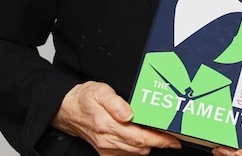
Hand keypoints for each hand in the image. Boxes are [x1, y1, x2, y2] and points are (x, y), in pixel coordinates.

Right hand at [51, 81, 181, 155]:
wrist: (67, 110)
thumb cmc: (85, 98)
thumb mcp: (99, 91)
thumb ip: (115, 102)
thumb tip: (129, 113)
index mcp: (107, 125)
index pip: (139, 137)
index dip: (159, 140)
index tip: (173, 140)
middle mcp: (107, 140)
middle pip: (140, 148)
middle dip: (158, 143)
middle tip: (171, 134)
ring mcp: (106, 148)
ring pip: (135, 153)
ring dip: (148, 145)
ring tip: (158, 134)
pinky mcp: (105, 152)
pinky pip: (127, 154)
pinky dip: (138, 148)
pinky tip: (142, 138)